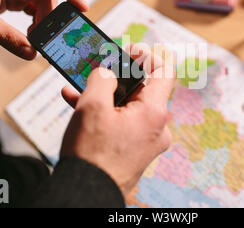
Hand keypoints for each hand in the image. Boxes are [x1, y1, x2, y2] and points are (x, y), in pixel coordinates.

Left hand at [0, 0, 87, 59]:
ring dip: (42, 23)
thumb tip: (30, 53)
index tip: (83, 7)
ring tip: (33, 38)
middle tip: (47, 38)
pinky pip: (34, 9)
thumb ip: (7, 37)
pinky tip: (29, 34)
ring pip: (42, 5)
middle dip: (50, 18)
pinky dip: (36, 23)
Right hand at [60, 44, 175, 197]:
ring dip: (105, 94)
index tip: (130, 50)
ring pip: (128, 105)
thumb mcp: (92, 106)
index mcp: (154, 112)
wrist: (86, 194)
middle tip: (100, 67)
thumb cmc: (92, 155)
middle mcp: (157, 126)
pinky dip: (106, 113)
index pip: (165, 70)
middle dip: (118, 75)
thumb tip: (107, 72)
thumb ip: (102, 78)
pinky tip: (78, 105)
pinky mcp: (135, 149)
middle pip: (143, 88)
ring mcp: (147, 140)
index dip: (149, 54)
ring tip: (79, 87)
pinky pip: (123, 122)